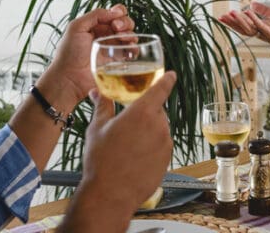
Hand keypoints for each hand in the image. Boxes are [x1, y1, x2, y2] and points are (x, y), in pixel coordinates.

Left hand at [42, 5, 134, 104]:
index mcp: (96, 25)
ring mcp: (112, 48)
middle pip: (125, 23)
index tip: (114, 20)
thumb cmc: (69, 54)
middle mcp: (106, 35)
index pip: (114, 13)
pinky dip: (134, 48)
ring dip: (131, 34)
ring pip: (130, 36)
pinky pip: (131, 52)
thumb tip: (115, 11)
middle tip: (117, 28)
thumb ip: (95, 15)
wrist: (70, 78)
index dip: (118, 13)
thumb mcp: (76, 27)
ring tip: (124, 39)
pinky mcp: (117, 62)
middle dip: (125, 22)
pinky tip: (130, 49)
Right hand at [82, 72, 174, 207]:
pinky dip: (151, 148)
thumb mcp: (97, 128)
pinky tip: (134, 158)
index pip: (161, 89)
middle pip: (157, 111)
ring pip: (159, 130)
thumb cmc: (101, 161)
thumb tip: (97, 92)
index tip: (172, 75)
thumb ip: (102, 106)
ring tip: (127, 146)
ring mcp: (165, 144)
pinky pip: (161, 147)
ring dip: (148, 132)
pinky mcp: (167, 160)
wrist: (110, 195)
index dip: (167, 80)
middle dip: (146, 113)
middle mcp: (158, 126)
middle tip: (127, 124)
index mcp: (142, 112)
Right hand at [218, 2, 269, 58]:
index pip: (245, 25)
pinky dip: (255, 20)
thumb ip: (265, 10)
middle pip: (244, 28)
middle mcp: (263, 33)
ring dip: (241, 21)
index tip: (223, 16)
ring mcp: (269, 35)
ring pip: (252, 29)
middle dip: (233, 23)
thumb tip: (251, 4)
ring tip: (231, 13)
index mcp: (263, 28)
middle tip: (222, 16)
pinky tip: (248, 13)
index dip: (234, 21)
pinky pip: (263, 27)